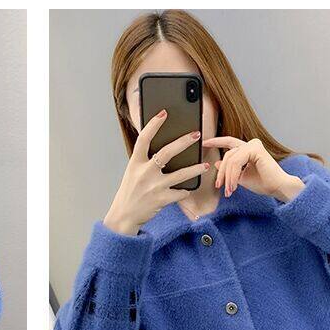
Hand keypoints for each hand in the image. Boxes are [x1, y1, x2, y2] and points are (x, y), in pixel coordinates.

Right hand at [104, 109, 209, 235]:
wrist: (123, 216)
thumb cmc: (130, 192)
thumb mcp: (132, 173)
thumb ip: (145, 161)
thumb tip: (164, 147)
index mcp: (135, 163)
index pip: (144, 139)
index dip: (153, 124)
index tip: (163, 113)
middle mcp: (144, 173)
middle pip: (167, 153)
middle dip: (183, 142)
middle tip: (196, 134)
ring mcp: (153, 186)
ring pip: (180, 174)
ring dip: (195, 169)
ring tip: (205, 165)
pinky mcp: (161, 199)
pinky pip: (179, 193)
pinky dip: (184, 192)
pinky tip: (186, 190)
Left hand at [202, 136, 304, 201]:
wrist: (278, 188)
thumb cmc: (263, 183)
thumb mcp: (240, 177)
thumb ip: (229, 170)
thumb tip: (217, 163)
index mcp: (248, 149)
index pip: (229, 143)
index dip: (216, 142)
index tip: (204, 143)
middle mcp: (251, 144)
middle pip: (227, 155)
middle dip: (221, 173)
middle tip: (219, 186)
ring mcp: (254, 145)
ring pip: (230, 159)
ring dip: (228, 177)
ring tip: (230, 189)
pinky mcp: (255, 149)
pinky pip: (236, 162)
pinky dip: (233, 175)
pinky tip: (235, 185)